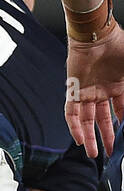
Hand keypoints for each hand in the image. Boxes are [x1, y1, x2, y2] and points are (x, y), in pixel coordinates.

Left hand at [66, 25, 123, 156]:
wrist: (97, 36)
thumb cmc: (120, 47)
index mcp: (119, 87)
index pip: (122, 112)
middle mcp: (102, 92)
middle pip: (104, 120)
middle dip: (107, 137)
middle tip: (110, 153)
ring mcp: (87, 91)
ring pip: (87, 120)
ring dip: (91, 137)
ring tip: (95, 154)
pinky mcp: (74, 90)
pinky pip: (71, 112)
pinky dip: (74, 127)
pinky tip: (80, 140)